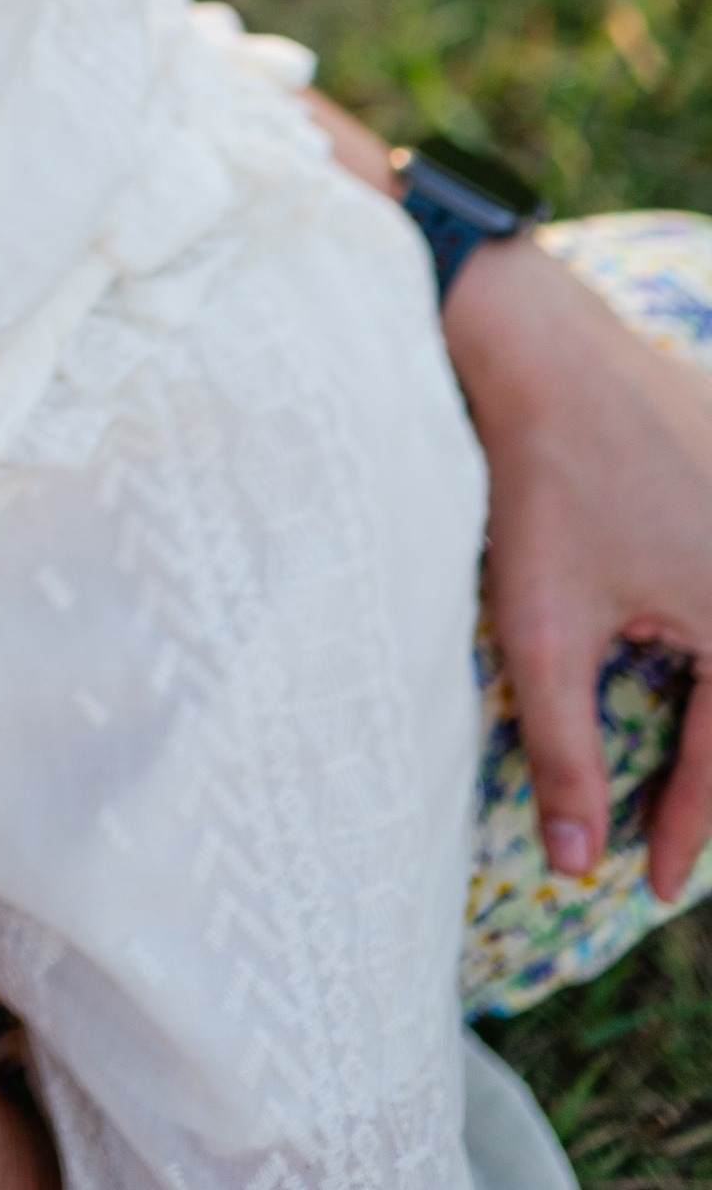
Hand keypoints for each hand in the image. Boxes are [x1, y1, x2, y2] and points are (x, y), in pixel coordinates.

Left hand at [445, 229, 711, 904]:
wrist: (544, 348)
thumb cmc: (540, 483)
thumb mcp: (542, 625)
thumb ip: (562, 747)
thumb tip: (572, 861)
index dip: (683, 829)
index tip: (648, 886)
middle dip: (708, 775)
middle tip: (671, 838)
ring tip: (683, 763)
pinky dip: (707, 646)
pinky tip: (685, 668)